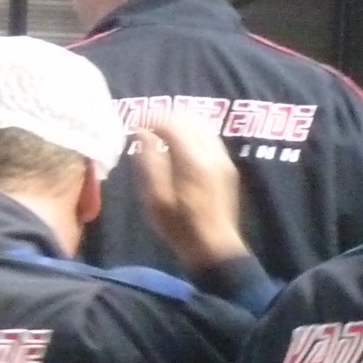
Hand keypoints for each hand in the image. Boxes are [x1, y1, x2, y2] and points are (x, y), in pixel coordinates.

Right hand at [131, 111, 249, 271]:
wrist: (214, 246)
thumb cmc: (179, 226)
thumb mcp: (155, 198)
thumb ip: (148, 162)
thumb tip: (141, 133)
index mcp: (193, 162)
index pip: (172, 124)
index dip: (152, 118)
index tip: (135, 122)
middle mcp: (212, 154)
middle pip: (189, 119)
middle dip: (165, 116)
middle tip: (145, 124)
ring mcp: (223, 159)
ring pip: (202, 125)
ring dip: (180, 122)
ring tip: (160, 130)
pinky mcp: (227, 165)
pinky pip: (209, 136)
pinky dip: (192, 131)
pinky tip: (179, 142)